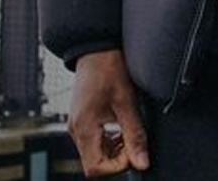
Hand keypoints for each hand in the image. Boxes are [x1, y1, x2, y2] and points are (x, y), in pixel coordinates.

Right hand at [68, 49, 149, 176]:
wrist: (97, 48)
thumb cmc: (110, 70)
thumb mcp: (127, 104)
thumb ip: (135, 136)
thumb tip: (142, 163)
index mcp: (83, 128)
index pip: (95, 168)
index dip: (117, 166)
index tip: (132, 151)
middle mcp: (75, 129)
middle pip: (94, 163)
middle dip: (117, 158)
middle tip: (132, 139)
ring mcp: (76, 124)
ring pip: (94, 153)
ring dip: (113, 149)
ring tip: (127, 131)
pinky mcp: (80, 118)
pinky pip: (92, 141)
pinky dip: (108, 140)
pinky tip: (120, 126)